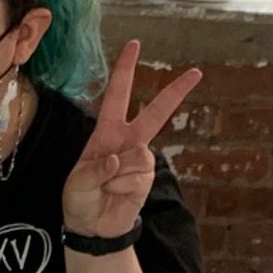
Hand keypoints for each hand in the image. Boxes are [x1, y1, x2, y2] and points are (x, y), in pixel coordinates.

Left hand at [61, 41, 198, 239]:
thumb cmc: (79, 198)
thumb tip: (118, 160)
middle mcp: (128, 141)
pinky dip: (122, 187)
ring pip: (138, 156)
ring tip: (105, 188)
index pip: (118, 95)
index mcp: (107, 131)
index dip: (125, 70)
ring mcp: (140, 160)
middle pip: (156, 113)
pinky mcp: (146, 180)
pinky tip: (115, 195)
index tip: (135, 45)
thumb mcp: (76, 181)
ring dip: (115, 175)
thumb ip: (95, 170)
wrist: (90, 227)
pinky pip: (138, 177)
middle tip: (196, 72)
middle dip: (175, 92)